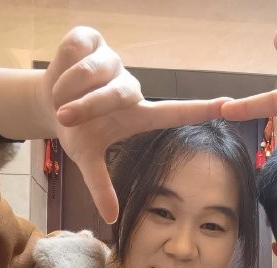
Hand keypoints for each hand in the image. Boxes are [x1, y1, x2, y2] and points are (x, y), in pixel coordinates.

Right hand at [41, 27, 227, 222]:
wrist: (47, 99)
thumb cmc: (77, 129)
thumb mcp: (86, 158)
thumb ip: (100, 186)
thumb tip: (111, 218)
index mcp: (137, 115)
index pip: (174, 112)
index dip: (201, 109)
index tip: (229, 106)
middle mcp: (132, 88)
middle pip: (121, 93)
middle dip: (90, 105)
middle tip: (66, 117)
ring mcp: (115, 62)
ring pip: (95, 71)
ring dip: (70, 89)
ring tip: (62, 100)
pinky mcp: (93, 40)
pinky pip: (78, 52)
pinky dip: (62, 68)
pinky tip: (62, 76)